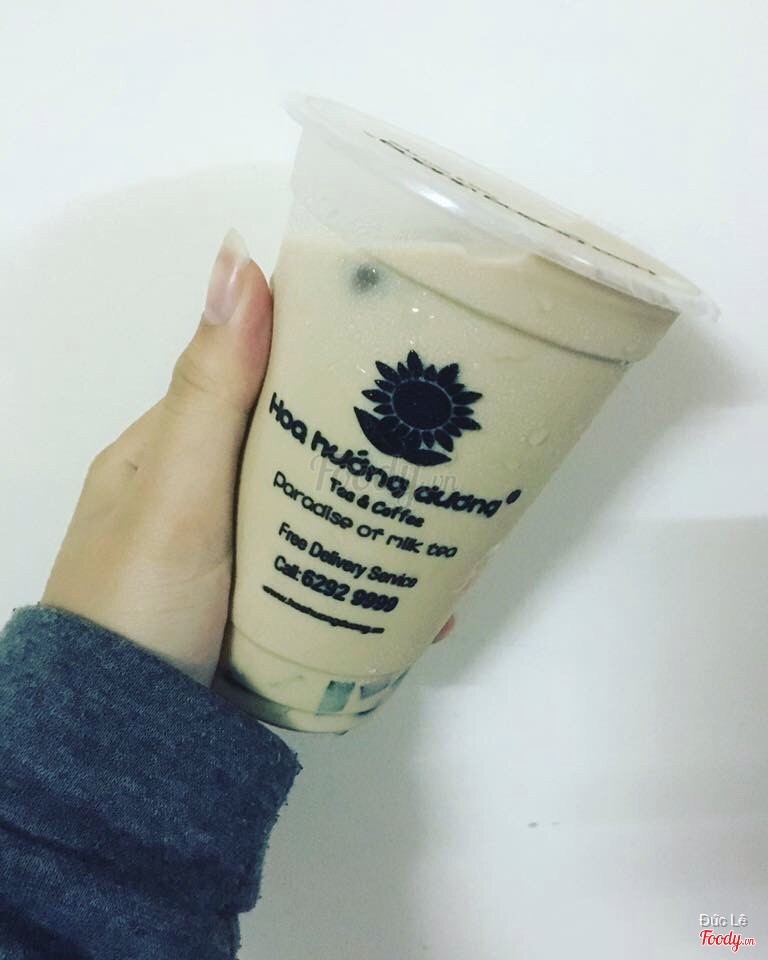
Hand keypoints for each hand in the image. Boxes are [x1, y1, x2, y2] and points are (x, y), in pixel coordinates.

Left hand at [43, 231, 453, 687]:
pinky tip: (426, 587)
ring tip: (457, 517)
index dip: (318, 352)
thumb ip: (210, 391)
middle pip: (296, 444)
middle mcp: (201, 492)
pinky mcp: (261, 606)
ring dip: (379, 508)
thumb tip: (238, 257)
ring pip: (318, 510)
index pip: (253, 374)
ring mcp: (233, 553)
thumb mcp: (174, 494)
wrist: (120, 747)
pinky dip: (371, 569)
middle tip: (447, 441)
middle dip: (365, 439)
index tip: (395, 342)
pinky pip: (324, 570)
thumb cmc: (140, 604)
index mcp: (170, 448)